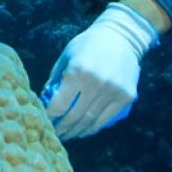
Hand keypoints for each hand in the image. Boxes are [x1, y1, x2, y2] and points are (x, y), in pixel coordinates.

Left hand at [43, 3, 157, 140]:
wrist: (121, 37)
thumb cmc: (87, 46)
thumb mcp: (66, 57)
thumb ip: (55, 80)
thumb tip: (44, 103)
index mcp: (77, 72)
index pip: (59, 105)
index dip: (50, 117)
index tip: (45, 122)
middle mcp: (96, 83)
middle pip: (74, 116)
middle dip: (62, 128)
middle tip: (55, 134)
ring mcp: (113, 91)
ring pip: (90, 121)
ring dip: (77, 131)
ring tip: (68, 134)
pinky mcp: (126, 96)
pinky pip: (106, 118)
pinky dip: (93, 128)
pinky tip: (84, 130)